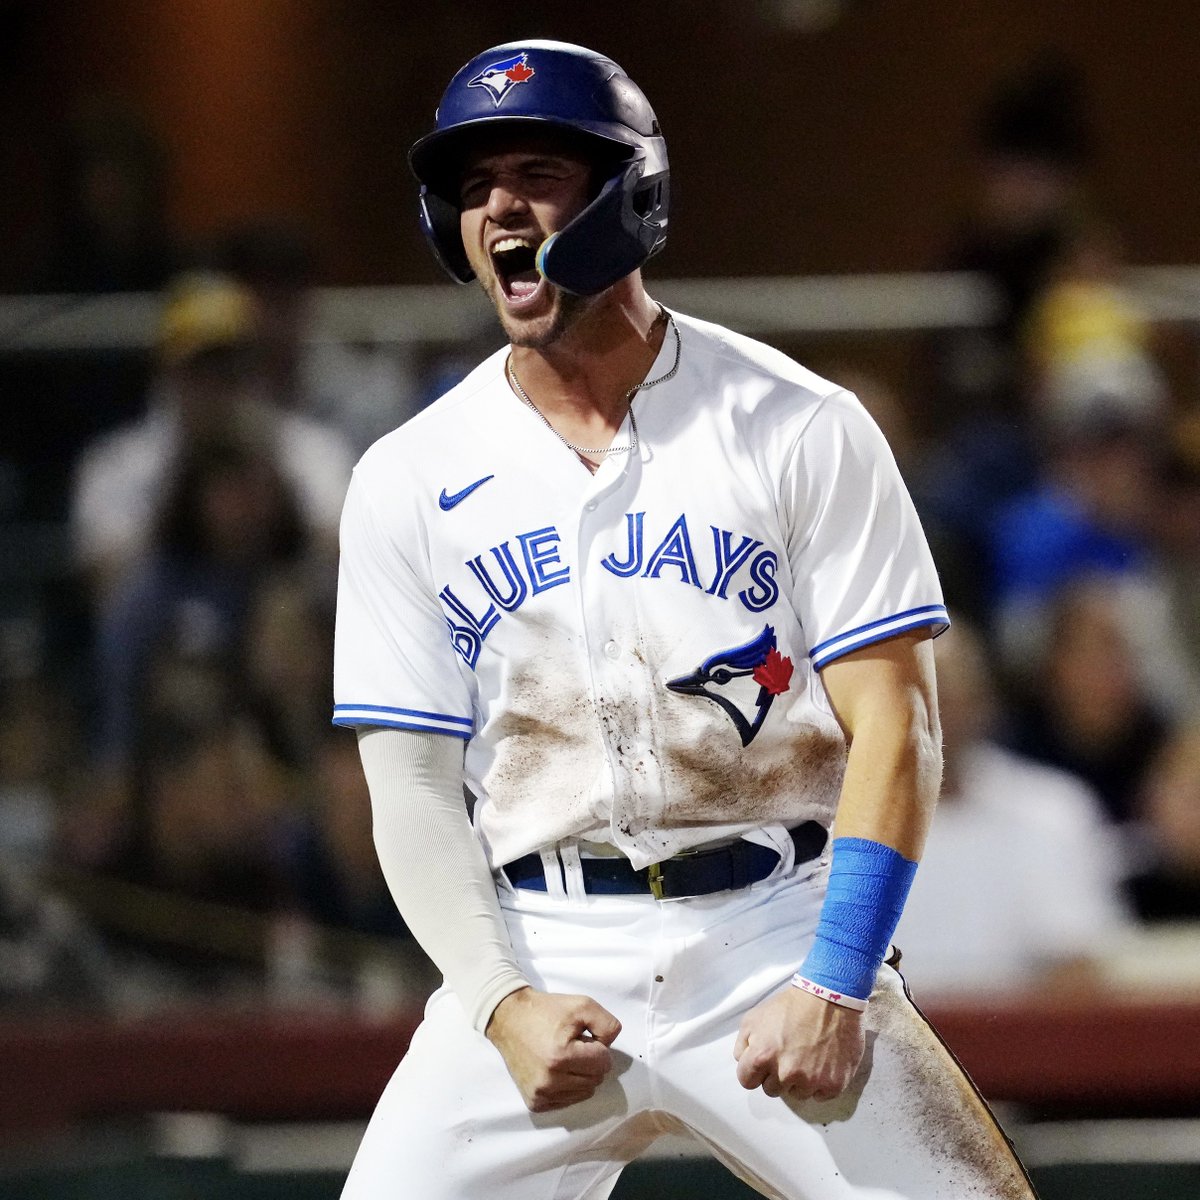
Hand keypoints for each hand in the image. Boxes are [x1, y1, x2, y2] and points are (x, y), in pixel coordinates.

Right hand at [485, 986, 621, 1111]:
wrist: (508, 1018)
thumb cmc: (546, 1010)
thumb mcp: (582, 1005)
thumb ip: (607, 1024)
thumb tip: (610, 1047)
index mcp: (561, 1057)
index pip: (604, 1062)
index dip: (598, 1046)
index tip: (583, 1036)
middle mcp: (550, 1081)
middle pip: (596, 1080)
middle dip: (591, 1061)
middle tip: (573, 1045)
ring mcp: (541, 1095)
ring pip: (584, 1093)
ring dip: (581, 1075)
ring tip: (563, 1056)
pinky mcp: (534, 1103)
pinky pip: (568, 1101)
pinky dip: (568, 1086)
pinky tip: (555, 1070)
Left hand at [734, 985, 864, 1100]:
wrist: (830, 998)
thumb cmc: (791, 1006)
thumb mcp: (755, 1016)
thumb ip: (742, 1043)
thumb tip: (743, 1062)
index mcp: (763, 1056)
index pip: (747, 1081)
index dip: (754, 1071)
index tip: (763, 1062)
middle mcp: (786, 1073)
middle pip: (771, 1089)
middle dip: (775, 1075)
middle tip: (787, 1055)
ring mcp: (811, 1081)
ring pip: (796, 1094)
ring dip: (798, 1080)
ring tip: (807, 1056)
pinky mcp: (833, 1085)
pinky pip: (819, 1096)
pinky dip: (820, 1083)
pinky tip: (822, 1063)